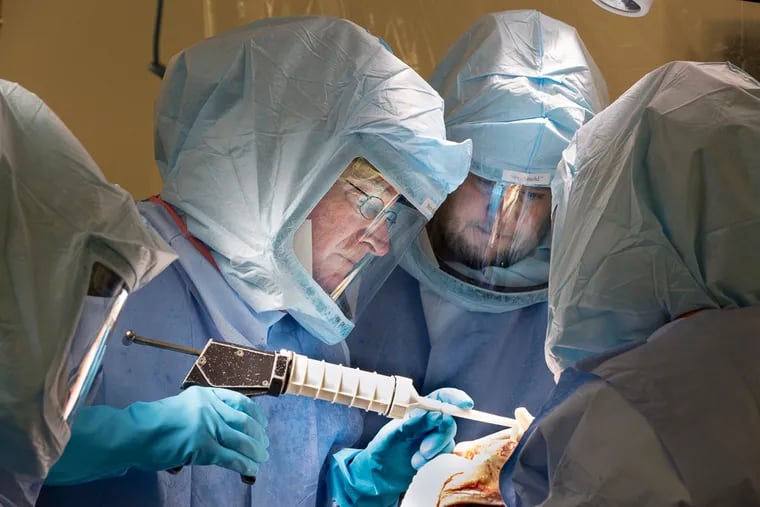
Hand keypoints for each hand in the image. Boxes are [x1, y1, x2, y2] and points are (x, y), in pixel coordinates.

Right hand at [47, 387, 268, 484]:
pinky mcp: (201, 446)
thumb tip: (225, 427)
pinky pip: (230, 456)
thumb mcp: (182, 407)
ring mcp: (206, 426)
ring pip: (241, 439)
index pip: (240, 401)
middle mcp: (209, 406)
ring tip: (261, 458)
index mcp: (205, 394)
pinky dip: (244, 463)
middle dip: (259, 435)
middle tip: (265, 445)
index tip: (263, 423)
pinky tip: (250, 469)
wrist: (132, 433)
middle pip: (244, 421)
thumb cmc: (152, 423)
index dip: (256, 414)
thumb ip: (203, 412)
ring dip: (255, 450)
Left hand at [347, 388, 473, 497]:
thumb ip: (414, 424)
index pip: (441, 398)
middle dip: (439, 438)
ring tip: (414, 462)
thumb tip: (437, 414)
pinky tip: (419, 467)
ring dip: (433, 454)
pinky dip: (434, 463)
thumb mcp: (393, 434)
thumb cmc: (382, 449)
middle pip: (448, 423)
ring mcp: (435, 441)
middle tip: (423, 451)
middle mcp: (430, 424)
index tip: (465, 405)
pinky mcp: (438, 458)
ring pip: (448, 442)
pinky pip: (446, 458)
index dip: (455, 398)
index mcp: (418, 411)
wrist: (379, 476)